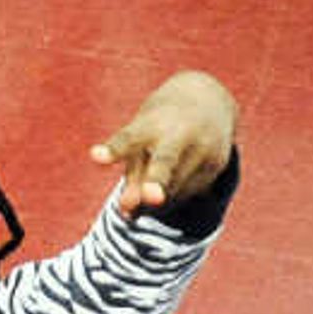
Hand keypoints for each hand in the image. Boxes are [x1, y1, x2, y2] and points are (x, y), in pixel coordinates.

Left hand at [92, 70, 239, 213]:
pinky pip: (187, 194)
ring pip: (172, 191)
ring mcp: (202, 149)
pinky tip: (176, 175)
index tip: (96, 156)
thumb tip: (129, 214)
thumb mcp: (141, 141)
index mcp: (152, 122)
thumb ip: (132, 177)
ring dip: (155, 200)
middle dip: (157, 181)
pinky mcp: (217, 165)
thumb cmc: (160, 124)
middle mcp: (180, 133)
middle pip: (165, 161)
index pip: (129, 139)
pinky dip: (174, 194)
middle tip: (151, 197)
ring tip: (151, 189)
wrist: (208, 99)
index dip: (113, 150)